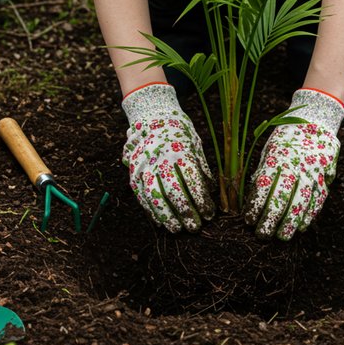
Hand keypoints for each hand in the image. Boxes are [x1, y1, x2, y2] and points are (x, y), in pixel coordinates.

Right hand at [121, 83, 215, 231]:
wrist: (151, 115)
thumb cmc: (179, 131)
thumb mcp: (195, 144)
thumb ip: (201, 168)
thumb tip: (210, 191)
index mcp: (180, 151)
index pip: (193, 181)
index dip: (202, 201)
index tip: (209, 215)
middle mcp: (161, 159)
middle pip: (174, 191)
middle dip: (185, 212)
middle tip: (195, 227)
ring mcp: (144, 165)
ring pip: (154, 196)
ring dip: (166, 216)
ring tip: (176, 229)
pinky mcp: (133, 171)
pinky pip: (141, 195)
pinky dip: (151, 210)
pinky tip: (160, 221)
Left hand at [245, 89, 343, 239]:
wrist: (316, 121)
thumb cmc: (287, 137)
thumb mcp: (270, 148)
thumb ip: (263, 171)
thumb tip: (251, 197)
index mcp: (277, 157)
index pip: (264, 186)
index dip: (255, 206)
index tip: (248, 220)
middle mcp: (295, 165)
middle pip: (282, 197)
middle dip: (271, 219)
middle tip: (262, 235)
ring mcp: (312, 171)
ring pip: (301, 201)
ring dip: (291, 222)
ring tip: (282, 237)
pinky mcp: (325, 176)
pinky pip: (318, 199)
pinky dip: (310, 215)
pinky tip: (301, 227)